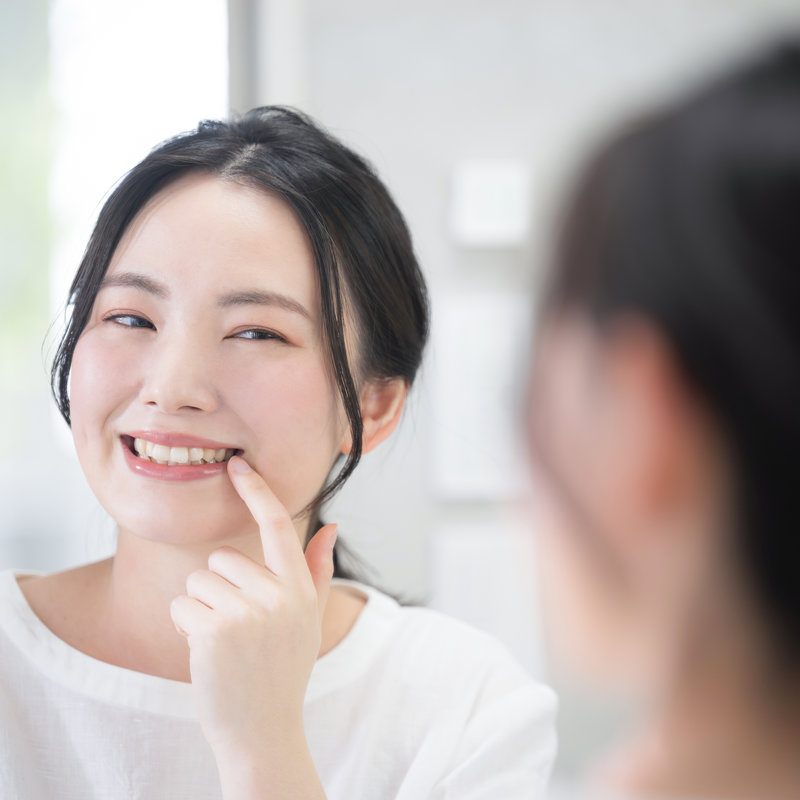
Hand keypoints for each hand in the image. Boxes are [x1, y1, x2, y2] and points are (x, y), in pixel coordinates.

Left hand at [169, 455, 336, 755]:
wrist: (263, 730)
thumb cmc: (283, 669)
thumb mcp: (308, 619)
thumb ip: (317, 571)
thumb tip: (331, 525)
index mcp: (300, 588)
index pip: (278, 526)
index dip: (256, 491)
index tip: (238, 465)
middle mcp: (278, 595)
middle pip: (223, 558)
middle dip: (218, 587)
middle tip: (236, 627)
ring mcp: (248, 612)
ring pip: (198, 580)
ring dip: (200, 608)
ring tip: (222, 641)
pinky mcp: (215, 629)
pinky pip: (181, 606)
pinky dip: (184, 626)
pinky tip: (206, 653)